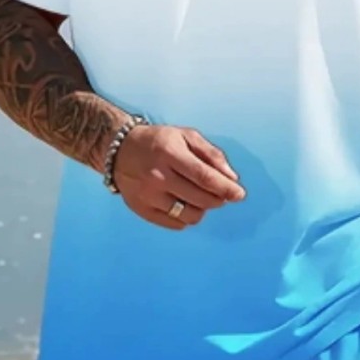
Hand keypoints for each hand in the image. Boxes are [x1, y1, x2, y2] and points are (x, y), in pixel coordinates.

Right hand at [112, 123, 245, 229]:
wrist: (120, 150)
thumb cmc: (159, 142)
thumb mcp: (186, 136)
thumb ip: (212, 154)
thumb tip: (231, 177)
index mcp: (169, 153)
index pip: (204, 177)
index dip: (225, 188)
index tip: (239, 194)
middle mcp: (156, 176)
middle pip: (200, 199)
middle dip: (218, 199)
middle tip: (221, 195)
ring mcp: (147, 196)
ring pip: (189, 215)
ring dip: (203, 209)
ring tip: (200, 197)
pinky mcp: (142, 210)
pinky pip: (175, 223)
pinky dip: (186, 217)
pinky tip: (184, 203)